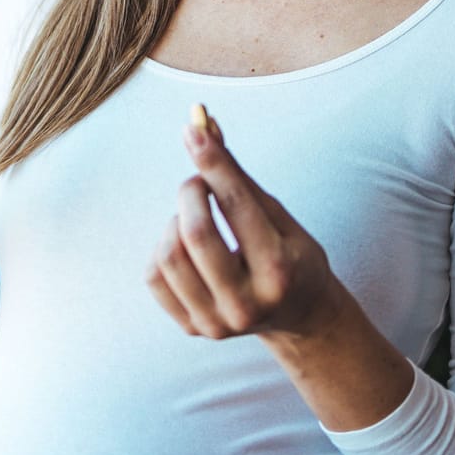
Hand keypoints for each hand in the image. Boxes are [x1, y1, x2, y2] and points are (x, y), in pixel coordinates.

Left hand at [146, 105, 345, 341]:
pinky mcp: (193, 328)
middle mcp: (247, 303)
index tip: (194, 129)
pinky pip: (154, 276)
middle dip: (190, 192)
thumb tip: (206, 126)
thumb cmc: (292, 256)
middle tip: (198, 182)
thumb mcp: (280, 216)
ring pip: (168, 255)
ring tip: (197, 220)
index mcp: (279, 271)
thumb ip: (240, 178)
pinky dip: (164, 248)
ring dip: (176, 222)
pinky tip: (186, 247)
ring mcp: (218, 323)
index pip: (236, 206)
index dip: (213, 162)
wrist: (300, 317)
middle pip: (196, 234)